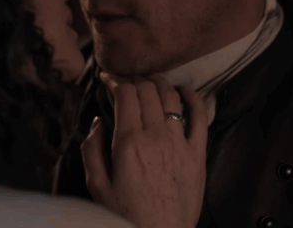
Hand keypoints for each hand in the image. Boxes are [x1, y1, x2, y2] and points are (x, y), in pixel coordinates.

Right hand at [80, 72, 207, 227]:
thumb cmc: (125, 215)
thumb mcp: (96, 185)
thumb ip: (91, 149)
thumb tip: (98, 121)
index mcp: (129, 143)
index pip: (125, 94)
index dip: (115, 80)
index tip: (108, 79)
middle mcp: (156, 136)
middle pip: (147, 89)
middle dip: (134, 79)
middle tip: (126, 82)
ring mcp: (180, 143)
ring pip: (171, 96)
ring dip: (159, 83)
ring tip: (149, 83)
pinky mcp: (197, 153)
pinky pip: (200, 116)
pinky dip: (193, 97)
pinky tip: (185, 90)